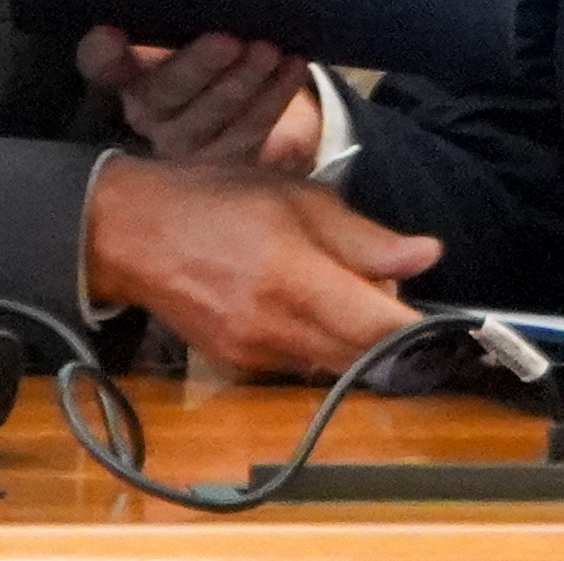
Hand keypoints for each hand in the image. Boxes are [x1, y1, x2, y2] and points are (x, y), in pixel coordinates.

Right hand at [76, 27, 321, 171]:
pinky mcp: (224, 165)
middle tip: (229, 41)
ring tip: (268, 50)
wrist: (240, 94)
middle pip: (166, 95)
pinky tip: (291, 67)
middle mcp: (146, 115)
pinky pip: (248, 132)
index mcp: (124, 76)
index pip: (101, 66)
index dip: (102, 54)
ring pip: (211, 118)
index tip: (109, 33)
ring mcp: (184, 147)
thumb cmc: (206, 47)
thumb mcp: (187, 27)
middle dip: (199, 66)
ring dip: (243, 82)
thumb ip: (181, 14)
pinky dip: (273, 97)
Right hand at [82, 154, 437, 374]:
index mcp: (294, 279)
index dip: (416, 325)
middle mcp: (277, 330)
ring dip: (353, 336)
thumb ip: (363, 236)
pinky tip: (298, 300)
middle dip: (386, 329)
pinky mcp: (240, 368)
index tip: (431, 308)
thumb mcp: (295, 195)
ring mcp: (256, 357)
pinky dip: (318, 339)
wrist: (132, 234)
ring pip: (335, 363)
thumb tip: (427, 256)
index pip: (380, 328)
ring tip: (332, 284)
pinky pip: (302, 363)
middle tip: (378, 285)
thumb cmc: (216, 199)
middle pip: (364, 356)